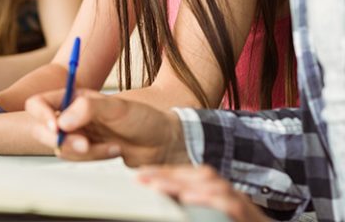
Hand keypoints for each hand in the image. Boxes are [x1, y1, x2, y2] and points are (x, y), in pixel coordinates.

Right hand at [25, 88, 189, 165]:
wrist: (162, 141)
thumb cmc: (143, 118)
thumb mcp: (118, 108)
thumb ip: (87, 110)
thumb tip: (61, 122)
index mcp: (73, 97)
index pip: (39, 103)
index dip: (41, 116)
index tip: (56, 128)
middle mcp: (70, 114)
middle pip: (43, 130)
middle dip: (63, 141)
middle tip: (85, 145)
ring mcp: (77, 133)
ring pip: (61, 148)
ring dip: (85, 152)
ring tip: (112, 146)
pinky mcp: (85, 150)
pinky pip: (76, 158)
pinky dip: (94, 157)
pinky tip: (114, 150)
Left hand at [138, 165, 268, 220]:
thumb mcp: (212, 217)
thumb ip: (192, 209)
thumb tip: (171, 202)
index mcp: (219, 194)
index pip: (191, 177)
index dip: (166, 173)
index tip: (140, 174)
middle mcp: (231, 195)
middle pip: (200, 175)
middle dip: (168, 174)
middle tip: (140, 176)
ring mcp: (242, 204)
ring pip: (214, 185)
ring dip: (184, 183)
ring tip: (157, 185)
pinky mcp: (249, 217)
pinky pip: (230, 204)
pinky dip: (209, 200)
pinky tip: (189, 198)